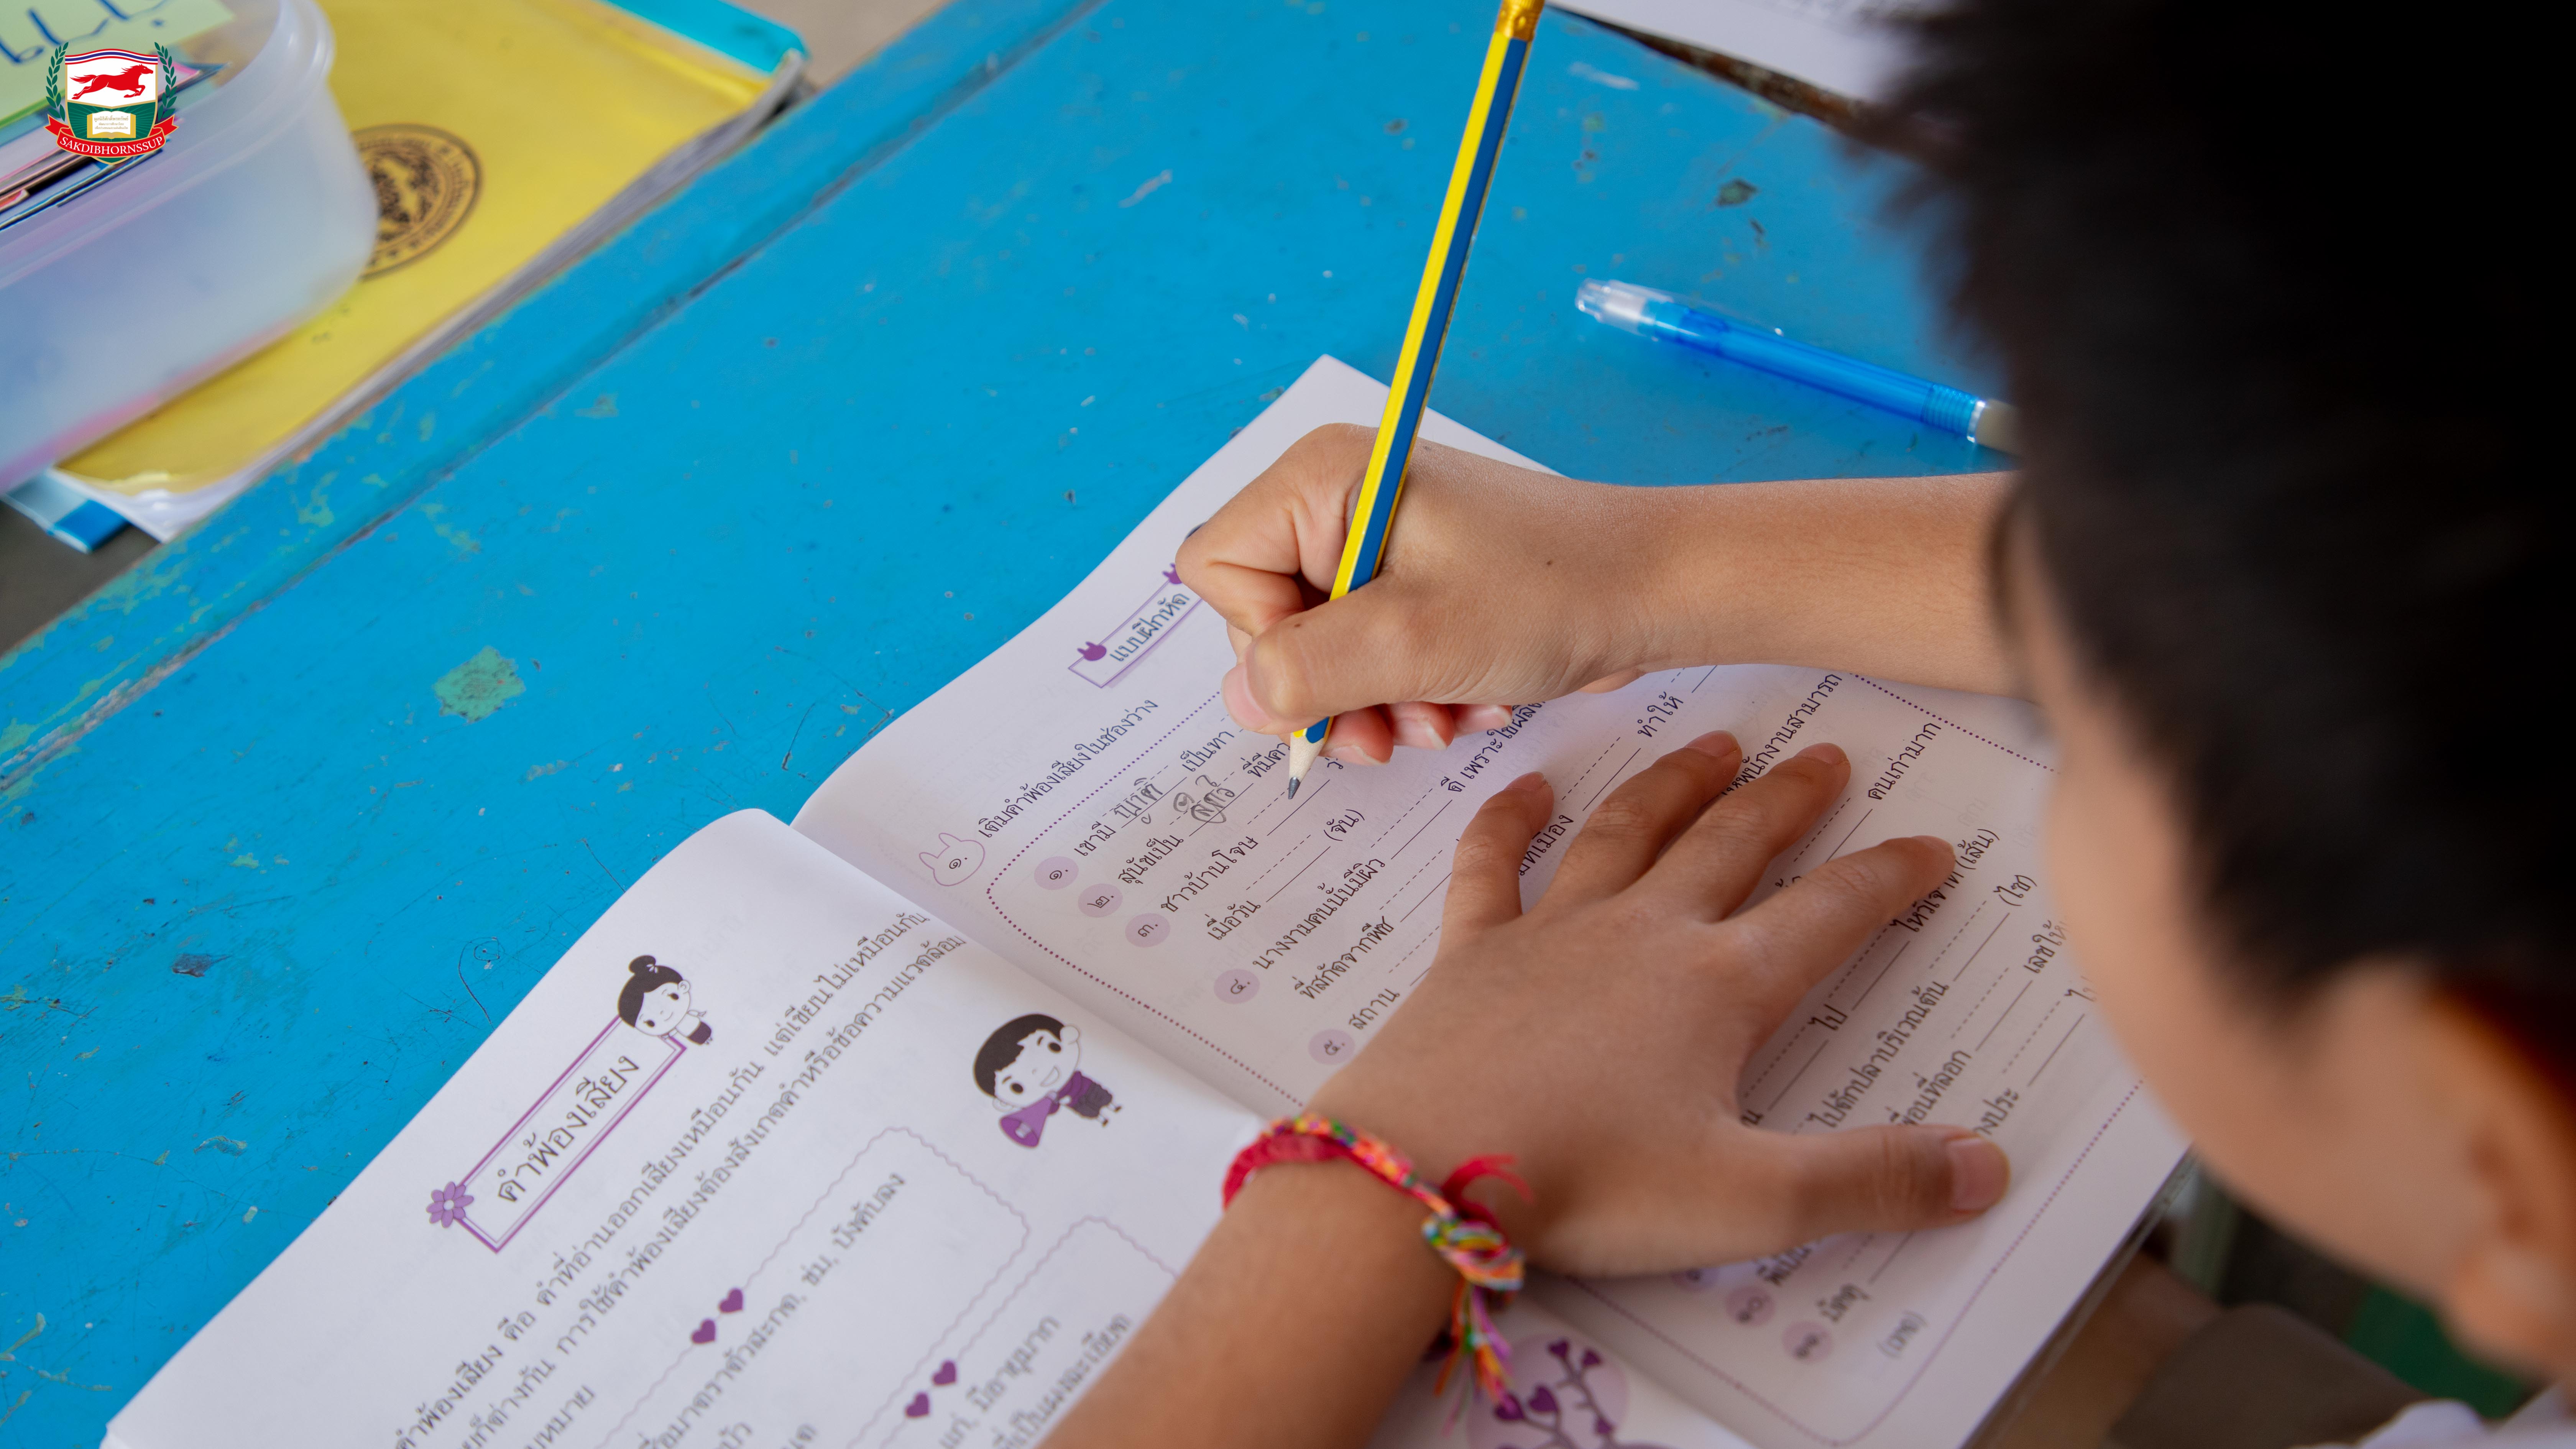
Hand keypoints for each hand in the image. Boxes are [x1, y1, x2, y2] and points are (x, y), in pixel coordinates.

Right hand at [1175, 424, 1669, 764]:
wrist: (1657, 589)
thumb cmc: (1549, 594)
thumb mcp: (1412, 642)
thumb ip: (1306, 672)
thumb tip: (1241, 702)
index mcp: (1321, 478)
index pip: (1217, 568)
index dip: (1261, 640)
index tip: (1337, 674)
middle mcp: (1337, 497)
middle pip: (1266, 616)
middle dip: (1332, 688)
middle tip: (1396, 730)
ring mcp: (1375, 538)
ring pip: (1320, 648)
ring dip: (1379, 702)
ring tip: (1449, 714)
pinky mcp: (1413, 576)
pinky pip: (1371, 652)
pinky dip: (1412, 689)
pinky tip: (1469, 698)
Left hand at [1307, 732, 2012, 1275]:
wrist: (1424, 1175)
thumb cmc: (1585, 1187)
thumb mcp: (1752, 1202)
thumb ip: (1874, 1182)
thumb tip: (1989, 1166)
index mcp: (1718, 989)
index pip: (1831, 914)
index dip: (1888, 878)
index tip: (1929, 846)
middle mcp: (1641, 937)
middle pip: (1732, 846)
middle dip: (1787, 800)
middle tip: (1827, 757)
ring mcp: (1550, 936)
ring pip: (1626, 832)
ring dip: (1675, 785)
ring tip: (1716, 745)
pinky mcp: (1470, 954)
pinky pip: (1490, 865)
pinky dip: (1509, 820)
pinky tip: (1529, 786)